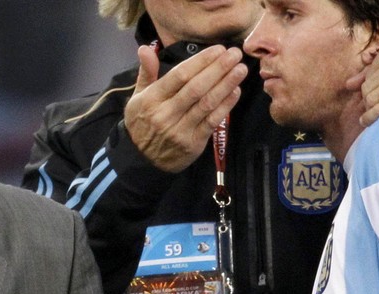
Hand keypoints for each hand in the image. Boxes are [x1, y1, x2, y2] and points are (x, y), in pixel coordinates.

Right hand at [123, 44, 246, 172]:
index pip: (179, 75)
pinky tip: (236, 91)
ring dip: (226, 85)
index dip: (201, 61)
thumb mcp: (137, 97)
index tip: (218, 49)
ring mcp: (180, 130)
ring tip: (241, 69)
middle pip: (196, 88)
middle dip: (218, 69)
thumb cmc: (142, 123)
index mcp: (152, 99)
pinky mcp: (193, 143)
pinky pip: (212, 121)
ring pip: (206, 103)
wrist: (141, 160)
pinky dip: (226, 105)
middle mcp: (166, 114)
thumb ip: (146, 72)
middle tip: (235, 54)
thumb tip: (146, 48)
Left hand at [346, 40, 378, 125]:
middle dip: (369, 99)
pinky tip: (370, 122)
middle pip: (367, 88)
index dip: (370, 87)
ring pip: (370, 99)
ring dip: (371, 110)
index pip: (367, 74)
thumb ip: (376, 69)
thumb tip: (348, 85)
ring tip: (376, 114)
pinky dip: (371, 117)